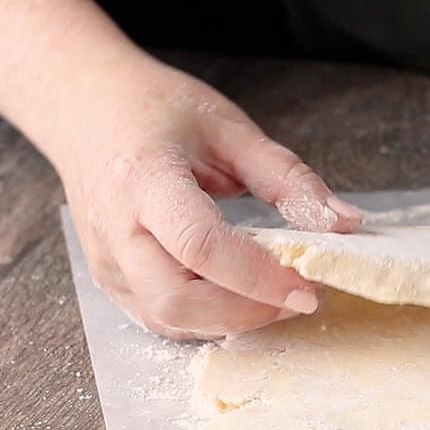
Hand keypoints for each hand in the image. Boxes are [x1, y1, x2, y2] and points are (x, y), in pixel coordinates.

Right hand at [56, 60, 361, 338]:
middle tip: (297, 297)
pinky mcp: (109, 278)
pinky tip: (240, 299)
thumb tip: (344, 223)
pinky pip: (159, 318)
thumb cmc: (155, 109)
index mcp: (145, 179)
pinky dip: (205, 319)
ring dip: (229, 321)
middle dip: (246, 312)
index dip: (258, 276)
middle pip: (177, 300)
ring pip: (168, 320)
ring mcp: (106, 260)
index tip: (307, 285)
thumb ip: (288, 177)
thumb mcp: (230, 128)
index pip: (200, 245)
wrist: (85, 107)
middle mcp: (116, 228)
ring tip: (275, 297)